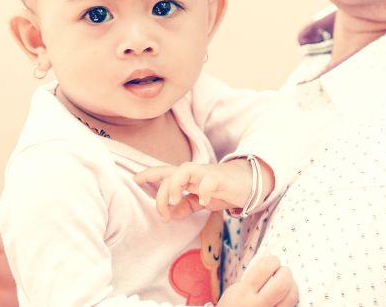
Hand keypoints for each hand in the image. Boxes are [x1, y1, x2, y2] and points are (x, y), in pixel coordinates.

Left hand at [135, 159, 267, 220]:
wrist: (249, 182)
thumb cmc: (222, 189)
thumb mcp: (201, 200)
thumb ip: (186, 206)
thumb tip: (170, 215)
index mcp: (187, 178)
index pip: (164, 172)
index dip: (149, 174)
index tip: (135, 179)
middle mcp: (194, 173)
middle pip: (170, 174)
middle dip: (162, 193)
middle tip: (163, 214)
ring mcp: (206, 173)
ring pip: (184, 170)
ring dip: (175, 185)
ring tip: (176, 201)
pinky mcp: (221, 179)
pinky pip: (209, 181)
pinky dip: (203, 191)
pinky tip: (203, 201)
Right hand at [217, 255, 297, 306]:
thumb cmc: (234, 306)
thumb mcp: (235, 291)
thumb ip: (251, 279)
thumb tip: (271, 264)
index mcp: (244, 292)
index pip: (264, 269)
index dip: (272, 261)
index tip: (274, 261)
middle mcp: (257, 305)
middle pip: (281, 284)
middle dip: (286, 273)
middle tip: (284, 271)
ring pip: (292, 298)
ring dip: (293, 286)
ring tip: (287, 283)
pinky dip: (291, 299)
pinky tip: (287, 296)